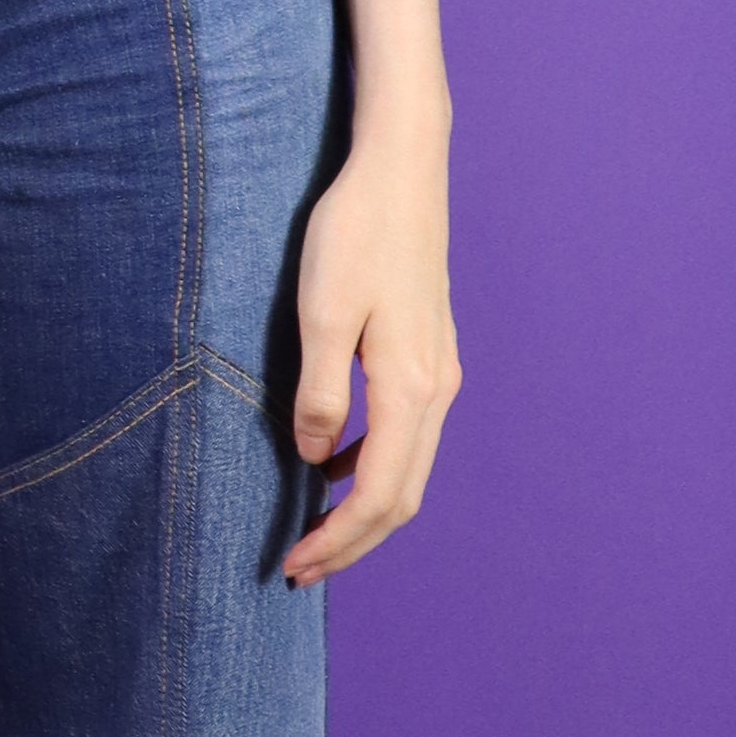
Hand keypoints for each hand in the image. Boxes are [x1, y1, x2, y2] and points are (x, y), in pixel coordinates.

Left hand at [285, 0, 460, 587]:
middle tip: (301, 568)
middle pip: (402, 496)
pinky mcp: (430, 351)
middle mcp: (437, 390)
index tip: (295, 566)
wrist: (402, 168)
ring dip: (364, 506)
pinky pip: (407, 434)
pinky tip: (334, 458)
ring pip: (408, 467)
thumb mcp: (322, 310)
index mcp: (410, 388)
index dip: (339, 539)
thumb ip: (319, 392)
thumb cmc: (356, 231)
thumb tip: (314, 460)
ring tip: (315, 526)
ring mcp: (440, 371)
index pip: (379, 495)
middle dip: (353, 540)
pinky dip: (374, 465)